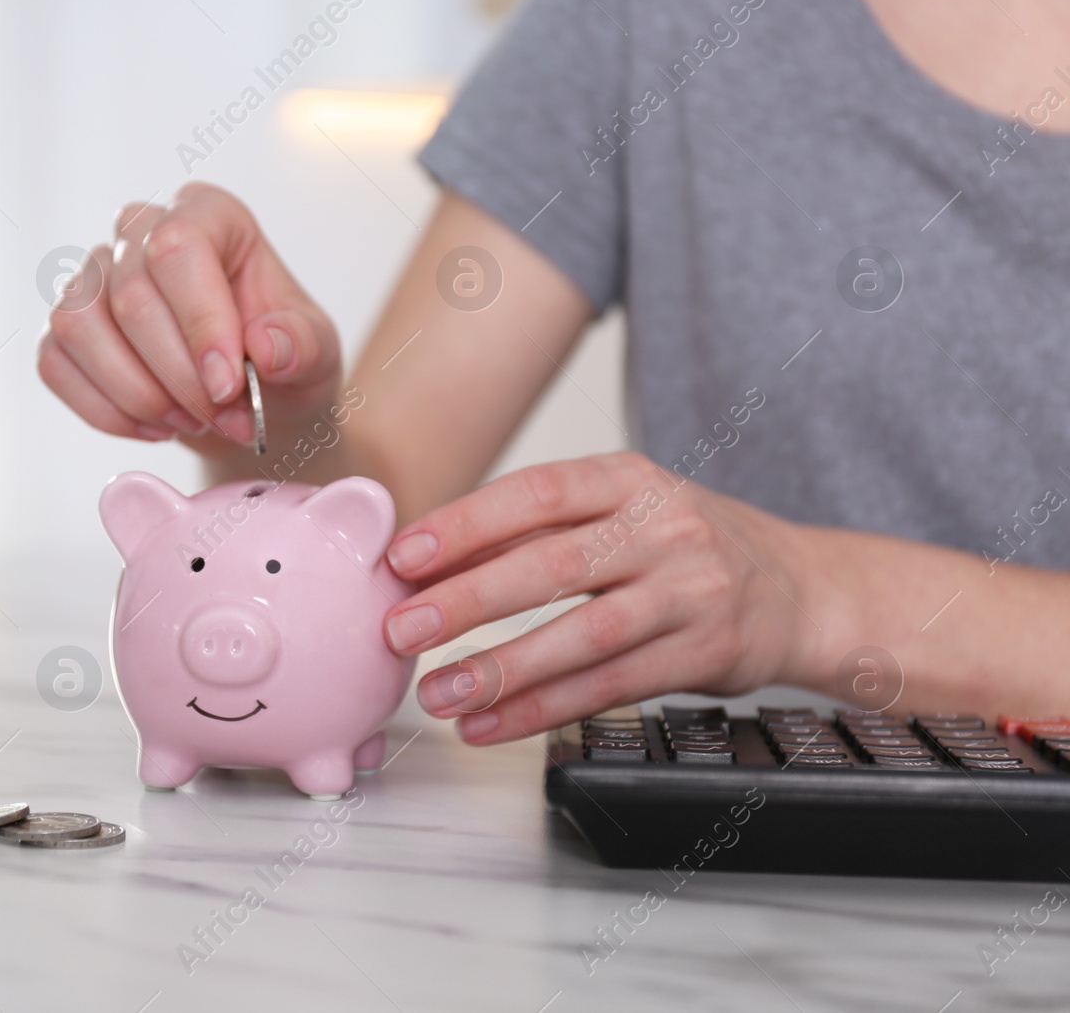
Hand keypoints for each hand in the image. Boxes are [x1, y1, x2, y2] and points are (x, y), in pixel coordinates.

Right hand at [37, 183, 341, 455]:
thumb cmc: (283, 362)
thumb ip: (301, 345)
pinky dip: (107, 412)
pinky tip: (155, 427)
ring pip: (79, 326)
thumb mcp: (317, 354)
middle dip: (180, 378)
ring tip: (191, 421)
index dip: (199, 322)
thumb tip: (266, 346)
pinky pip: (56, 364)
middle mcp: (142, 232)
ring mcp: (94, 277)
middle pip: (131, 296)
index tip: (230, 386)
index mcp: (209, 215)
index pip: (179, 248)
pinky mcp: (66, 328)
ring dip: (138, 394)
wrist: (252, 404)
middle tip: (227, 420)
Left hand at [381, 452, 818, 743]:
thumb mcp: (622, 510)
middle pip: (552, 564)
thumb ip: (536, 530)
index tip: (403, 557)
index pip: (537, 492)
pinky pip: (610, 687)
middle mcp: (663, 527)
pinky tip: (491, 725)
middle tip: (402, 630)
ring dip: (501, 670)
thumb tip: (427, 563)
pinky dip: (543, 710)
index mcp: (629, 478)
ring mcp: (689, 591)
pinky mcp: (704, 653)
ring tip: (438, 694)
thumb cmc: (683, 547)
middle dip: (468, 601)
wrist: (800, 590)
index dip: (466, 524)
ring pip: (582, 634)